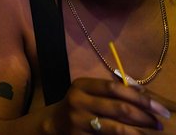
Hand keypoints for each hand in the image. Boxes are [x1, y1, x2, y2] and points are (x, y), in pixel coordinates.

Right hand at [50, 78, 173, 133]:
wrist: (55, 124)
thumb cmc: (80, 105)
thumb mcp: (90, 92)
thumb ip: (113, 91)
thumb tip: (143, 92)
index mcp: (82, 85)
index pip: (115, 88)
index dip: (140, 98)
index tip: (160, 108)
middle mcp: (78, 101)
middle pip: (119, 108)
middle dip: (144, 117)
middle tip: (159, 123)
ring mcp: (79, 121)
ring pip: (117, 128)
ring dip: (139, 132)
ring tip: (151, 133)